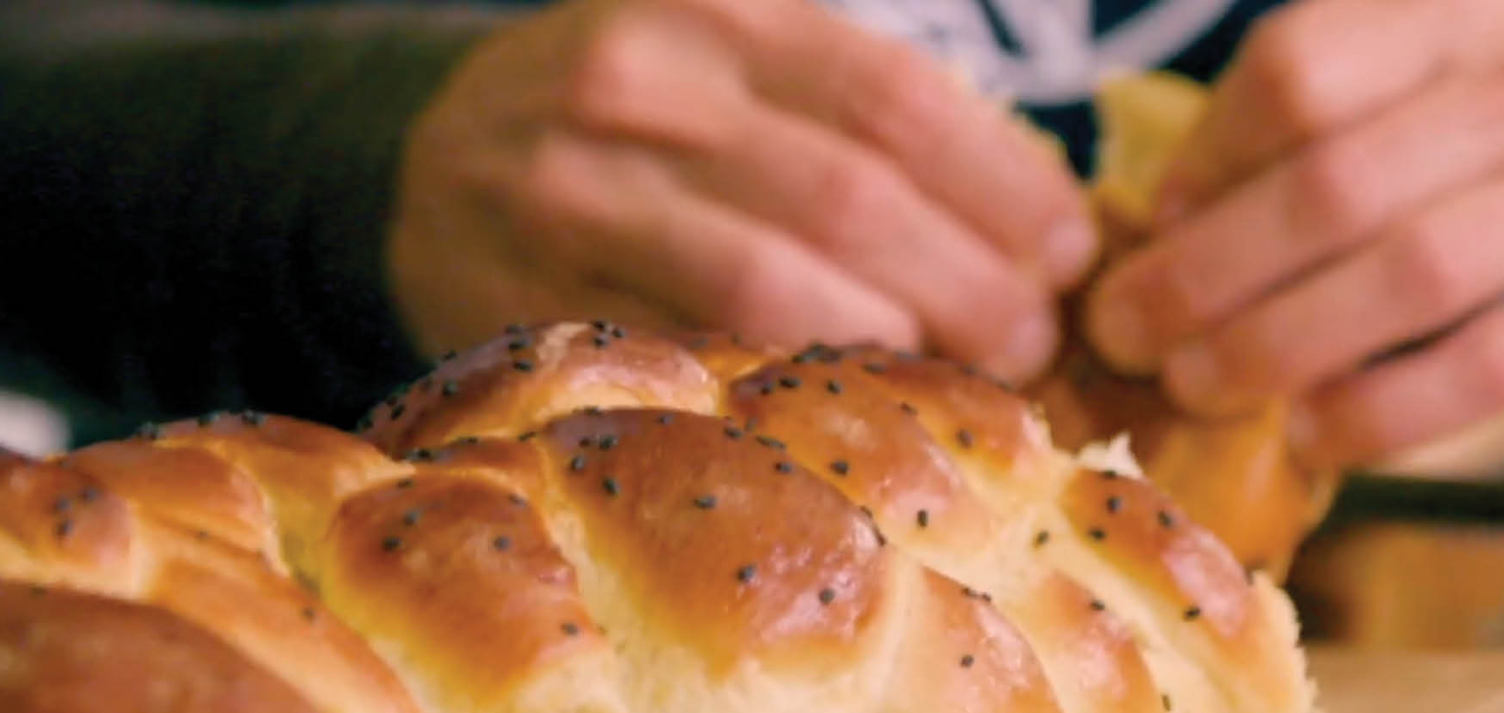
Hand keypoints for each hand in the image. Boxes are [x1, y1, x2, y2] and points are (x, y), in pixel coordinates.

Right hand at [389, 0, 1094, 379]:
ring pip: (768, 288)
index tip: (1069, 249)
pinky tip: (848, 401)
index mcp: (717, 13)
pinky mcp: (524, 299)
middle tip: (1032, 337)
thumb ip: (862, 109)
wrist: (434, 153)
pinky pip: (683, 356)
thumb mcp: (740, 51)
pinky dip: (784, 387)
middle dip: (968, 282)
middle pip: (849, 199)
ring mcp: (570, 197)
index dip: (1004, 185)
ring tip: (959, 372)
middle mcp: (638, 88)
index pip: (898, 99)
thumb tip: (1042, 223)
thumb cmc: (643, 114)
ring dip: (892, 345)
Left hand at [1084, 0, 1503, 464]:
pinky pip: (1484, 369)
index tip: (1148, 226)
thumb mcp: (1392, 80)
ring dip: (1278, 345)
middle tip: (1127, 332)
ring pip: (1410, 275)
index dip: (1204, 162)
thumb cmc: (1469, 129)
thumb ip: (1285, 130)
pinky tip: (1309, 431)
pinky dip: (1380, 411)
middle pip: (1337, 184)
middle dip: (1207, 274)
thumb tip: (1162, 228)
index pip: (1299, 74)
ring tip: (1198, 384)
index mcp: (1453, 15)